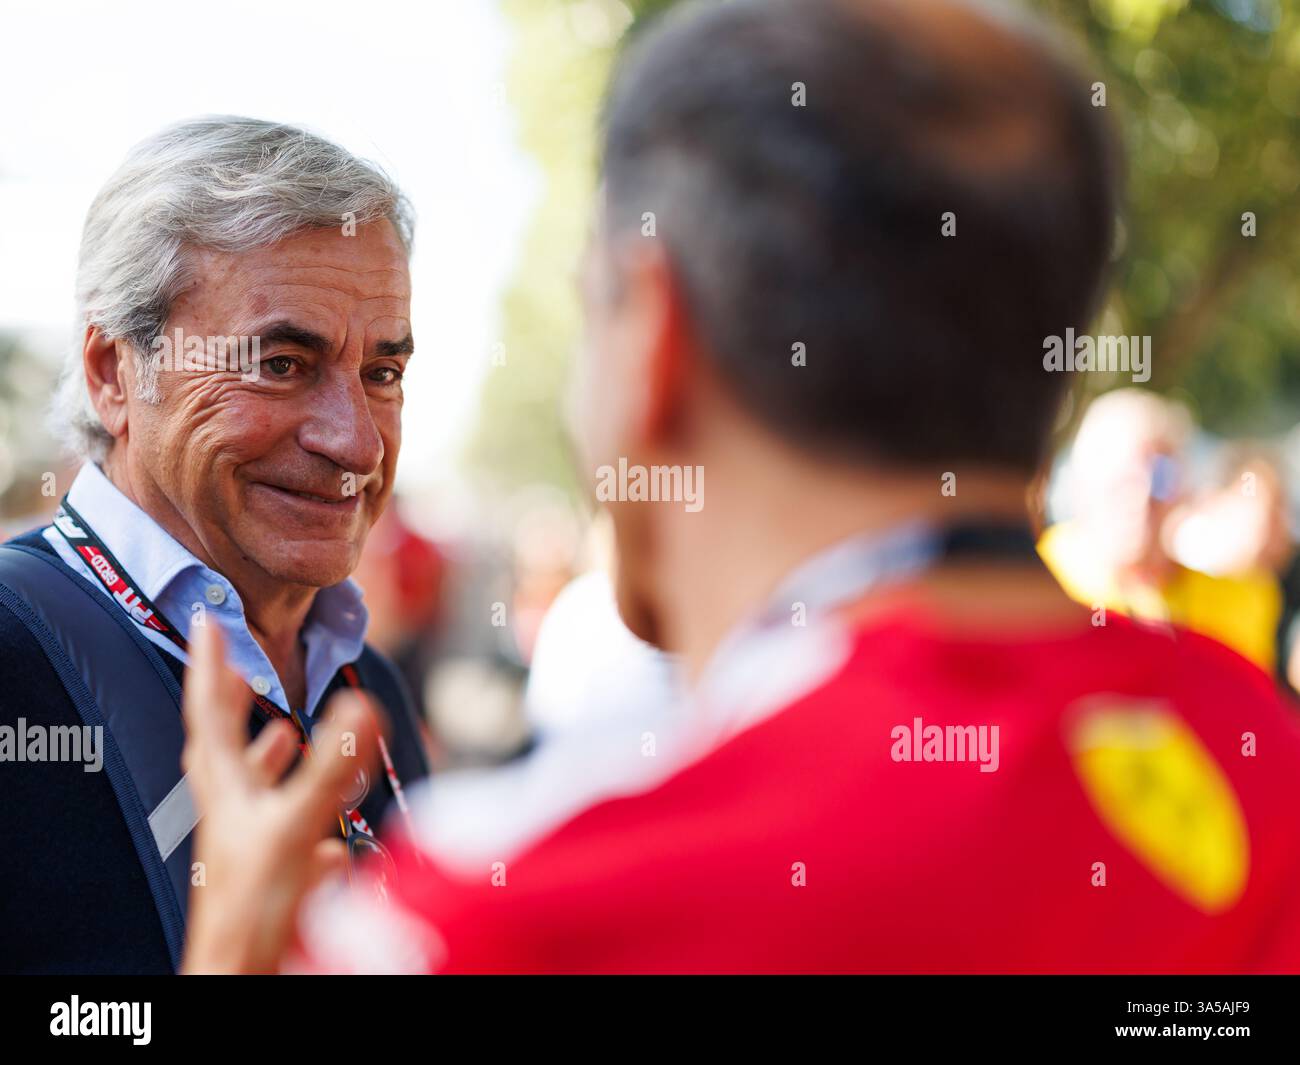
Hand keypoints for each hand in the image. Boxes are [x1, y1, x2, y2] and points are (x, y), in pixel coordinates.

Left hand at [180, 621, 380, 973]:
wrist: (243, 973)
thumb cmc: (253, 910)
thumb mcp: (296, 824)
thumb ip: (330, 766)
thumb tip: (360, 704)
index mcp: (229, 791)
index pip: (212, 714)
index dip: (211, 664)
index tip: (208, 621)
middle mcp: (231, 812)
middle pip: (223, 746)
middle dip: (231, 704)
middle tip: (236, 670)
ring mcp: (247, 844)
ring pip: (250, 787)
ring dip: (264, 754)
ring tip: (280, 734)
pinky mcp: (268, 873)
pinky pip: (281, 829)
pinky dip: (299, 810)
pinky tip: (323, 822)